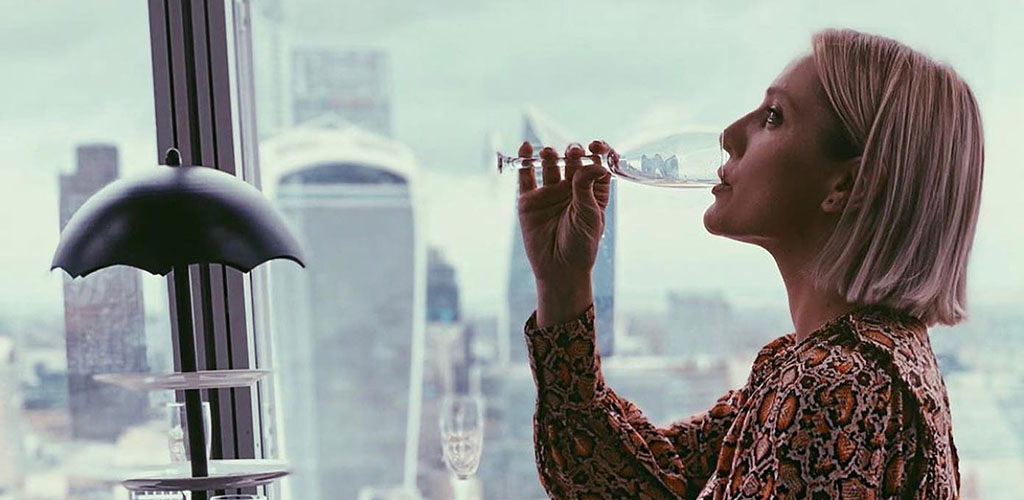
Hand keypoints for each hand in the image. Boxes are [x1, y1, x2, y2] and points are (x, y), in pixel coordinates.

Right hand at [517, 140, 612, 325]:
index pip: (596, 164)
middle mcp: (571, 189)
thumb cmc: (581, 245)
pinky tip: (525, 148)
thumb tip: (591, 162)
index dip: (597, 151)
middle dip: (573, 152)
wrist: (558, 270)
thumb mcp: (589, 215)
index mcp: (592, 192)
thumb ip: (586, 187)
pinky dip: (524, 160)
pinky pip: (525, 176)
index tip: (595, 146)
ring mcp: (549, 193)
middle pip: (572, 161)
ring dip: (549, 154)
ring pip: (549, 165)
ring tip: (549, 154)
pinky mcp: (529, 201)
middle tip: (573, 153)